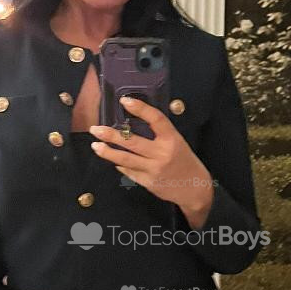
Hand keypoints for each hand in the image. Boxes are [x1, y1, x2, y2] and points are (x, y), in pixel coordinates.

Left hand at [88, 96, 213, 223]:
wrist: (195, 188)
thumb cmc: (184, 161)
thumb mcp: (177, 142)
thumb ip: (159, 134)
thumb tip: (133, 124)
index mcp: (172, 139)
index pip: (156, 119)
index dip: (140, 108)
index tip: (125, 100)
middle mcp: (162, 154)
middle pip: (132, 142)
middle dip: (111, 135)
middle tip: (96, 129)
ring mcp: (153, 169)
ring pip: (125, 159)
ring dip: (108, 152)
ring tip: (95, 145)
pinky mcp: (148, 182)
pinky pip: (129, 171)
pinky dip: (119, 165)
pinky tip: (112, 159)